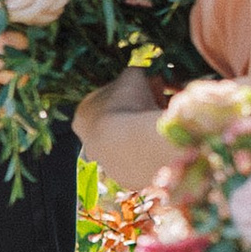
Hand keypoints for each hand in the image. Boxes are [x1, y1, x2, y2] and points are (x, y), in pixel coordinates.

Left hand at [74, 69, 170, 191]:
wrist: (134, 147)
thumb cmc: (128, 104)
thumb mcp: (135, 76)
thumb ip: (140, 73)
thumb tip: (153, 76)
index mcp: (83, 115)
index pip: (108, 99)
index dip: (133, 92)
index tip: (153, 90)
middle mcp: (89, 143)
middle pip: (119, 123)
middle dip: (140, 113)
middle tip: (162, 107)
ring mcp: (107, 165)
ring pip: (130, 143)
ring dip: (147, 132)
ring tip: (167, 124)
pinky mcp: (127, 178)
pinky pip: (143, 159)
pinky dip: (154, 150)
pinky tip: (165, 142)